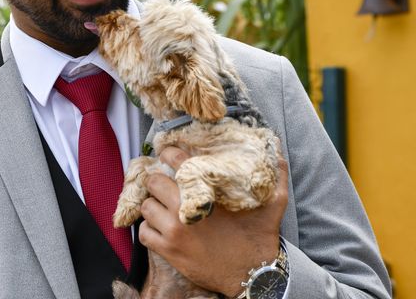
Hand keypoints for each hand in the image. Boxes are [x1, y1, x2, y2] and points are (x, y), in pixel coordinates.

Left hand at [138, 146, 288, 296]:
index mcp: (204, 191)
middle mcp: (183, 208)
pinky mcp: (168, 250)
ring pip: (146, 207)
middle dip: (158, 181)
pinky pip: (144, 233)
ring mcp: (173, 231)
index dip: (169, 154)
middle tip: (166, 184)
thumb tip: (277, 148)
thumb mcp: (273, 201)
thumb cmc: (259, 236)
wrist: (253, 274)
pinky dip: (149, 229)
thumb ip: (276, 173)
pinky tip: (161, 227)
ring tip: (163, 206)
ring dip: (153, 205)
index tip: (169, 156)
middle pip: (153, 182)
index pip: (174, 160)